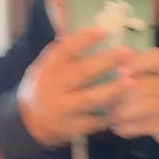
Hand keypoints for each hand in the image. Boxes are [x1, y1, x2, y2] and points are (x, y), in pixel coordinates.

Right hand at [18, 28, 129, 146]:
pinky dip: (108, 116)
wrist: (27, 123)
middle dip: (106, 61)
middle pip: (82, 72)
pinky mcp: (70, 128)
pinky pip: (93, 121)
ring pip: (90, 98)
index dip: (84, 39)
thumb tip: (91, 32)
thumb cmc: (42, 88)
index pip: (64, 49)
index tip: (104, 31)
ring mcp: (61, 109)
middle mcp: (53, 87)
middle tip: (127, 52)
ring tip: (131, 81)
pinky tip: (122, 108)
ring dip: (112, 89)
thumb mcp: (44, 68)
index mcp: (47, 68)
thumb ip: (63, 54)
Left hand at [112, 48, 158, 154]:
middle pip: (141, 85)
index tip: (120, 71)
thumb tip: (113, 65)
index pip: (156, 57)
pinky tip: (119, 128)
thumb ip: (137, 68)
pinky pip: (141, 126)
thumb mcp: (156, 76)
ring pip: (140, 107)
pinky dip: (126, 128)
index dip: (136, 63)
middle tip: (105, 101)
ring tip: (111, 116)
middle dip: (118, 94)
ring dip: (120, 113)